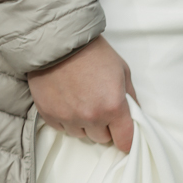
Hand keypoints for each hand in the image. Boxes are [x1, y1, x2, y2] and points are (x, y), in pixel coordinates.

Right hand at [27, 35, 137, 152]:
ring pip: (81, 135)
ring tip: (80, 101)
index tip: (122, 134)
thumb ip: (131, 98)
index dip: (125, 139)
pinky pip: (61, 128)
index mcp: (113, 107)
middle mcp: (91, 117)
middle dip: (104, 127)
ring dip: (83, 124)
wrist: (58, 40)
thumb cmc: (93, 53)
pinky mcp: (49, 114)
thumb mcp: (123, 71)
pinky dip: (65, 119)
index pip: (125, 142)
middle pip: (102, 139)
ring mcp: (68, 117)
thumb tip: (134, 116)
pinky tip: (66, 100)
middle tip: (99, 106)